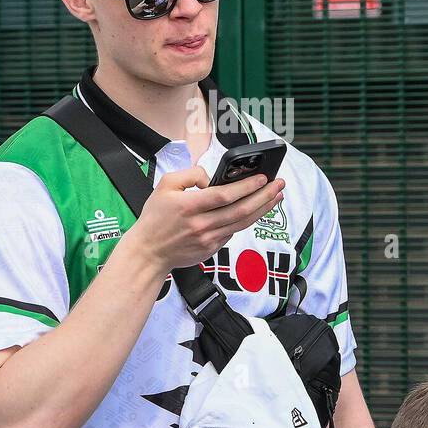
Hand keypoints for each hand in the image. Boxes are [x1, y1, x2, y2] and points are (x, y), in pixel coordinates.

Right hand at [128, 167, 284, 273]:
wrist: (148, 252)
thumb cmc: (154, 218)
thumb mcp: (164, 186)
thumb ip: (189, 175)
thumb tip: (212, 179)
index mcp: (188, 206)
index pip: (224, 195)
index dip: (246, 186)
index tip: (262, 178)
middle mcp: (200, 224)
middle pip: (240, 210)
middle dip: (263, 196)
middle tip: (279, 185)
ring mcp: (207, 239)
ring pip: (242, 223)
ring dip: (262, 209)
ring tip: (276, 197)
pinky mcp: (211, 249)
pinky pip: (233, 233)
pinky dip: (246, 221)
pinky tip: (255, 211)